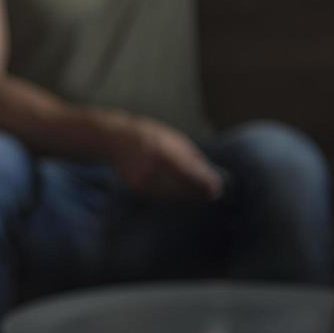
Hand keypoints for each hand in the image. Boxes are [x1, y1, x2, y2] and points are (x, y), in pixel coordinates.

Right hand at [109, 117, 224, 201]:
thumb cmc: (149, 135)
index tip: (217, 189)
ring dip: (189, 197)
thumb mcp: (174, 139)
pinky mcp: (138, 190)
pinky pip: (162, 197)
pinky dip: (175, 197)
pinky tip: (183, 194)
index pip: (189, 174)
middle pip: (182, 189)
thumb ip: (190, 157)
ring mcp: (143, 182)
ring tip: (201, 195)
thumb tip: (208, 174)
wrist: (115, 140)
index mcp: (163, 153)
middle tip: (213, 194)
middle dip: (199, 193)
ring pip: (173, 196)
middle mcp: (151, 170)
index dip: (205, 183)